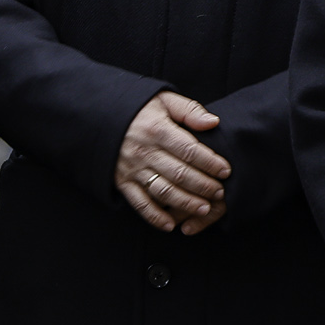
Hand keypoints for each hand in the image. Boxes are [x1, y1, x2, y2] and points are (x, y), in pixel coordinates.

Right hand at [115, 91, 230, 235]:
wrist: (98, 116)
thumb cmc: (139, 110)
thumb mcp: (163, 100)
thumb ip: (189, 110)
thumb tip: (213, 122)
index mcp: (157, 129)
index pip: (188, 149)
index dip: (209, 162)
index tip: (226, 171)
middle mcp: (144, 151)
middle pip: (179, 173)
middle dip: (203, 185)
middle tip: (220, 193)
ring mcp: (132, 169)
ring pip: (163, 191)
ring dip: (185, 203)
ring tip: (204, 209)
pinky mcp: (123, 182)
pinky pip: (139, 203)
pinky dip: (155, 217)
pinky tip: (171, 225)